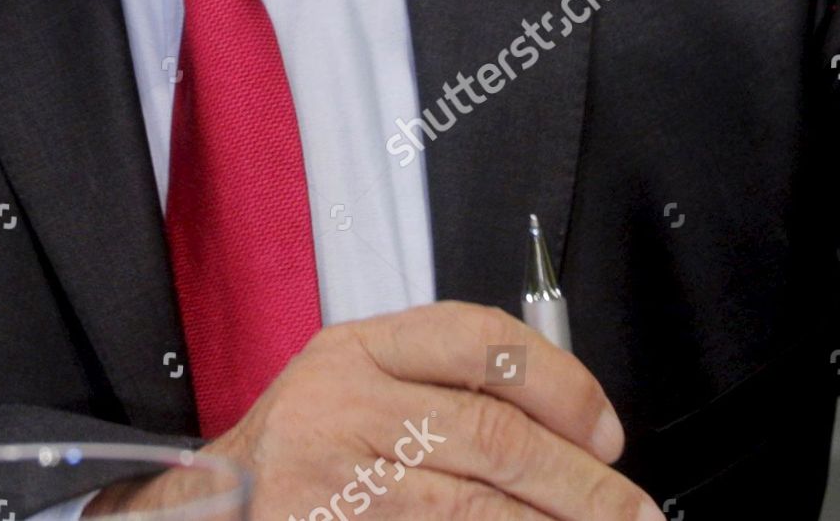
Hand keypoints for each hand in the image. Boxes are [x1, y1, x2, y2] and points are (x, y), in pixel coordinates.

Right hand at [85, 301, 663, 519]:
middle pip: (488, 430)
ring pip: (471, 503)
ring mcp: (333, 473)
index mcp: (358, 348)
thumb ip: (438, 393)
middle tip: (635, 514)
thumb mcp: (355, 393)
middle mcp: (343, 400)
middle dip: (579, 484)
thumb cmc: (300, 457)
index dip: (557, 381)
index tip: (605, 431)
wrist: (204, 511)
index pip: (474, 337)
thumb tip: (568, 434)